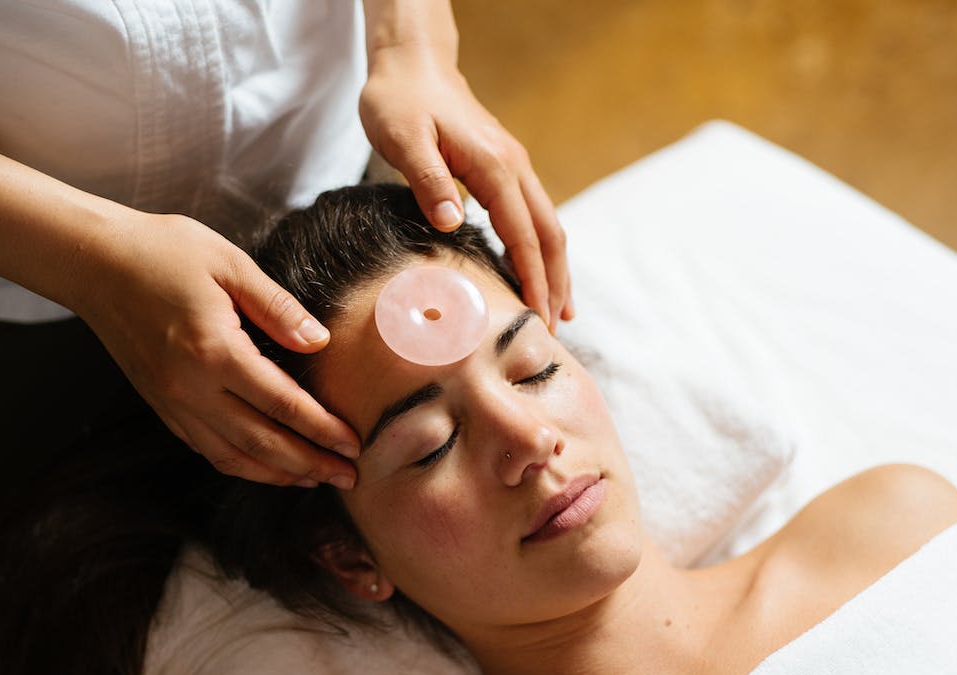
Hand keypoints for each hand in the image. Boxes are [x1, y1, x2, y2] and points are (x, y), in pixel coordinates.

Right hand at [73, 210, 359, 487]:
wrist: (92, 262)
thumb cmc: (164, 251)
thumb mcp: (230, 264)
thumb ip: (278, 307)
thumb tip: (320, 342)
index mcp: (214, 351)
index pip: (282, 404)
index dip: (323, 429)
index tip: (356, 445)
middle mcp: (190, 388)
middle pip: (262, 443)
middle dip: (311, 465)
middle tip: (350, 477)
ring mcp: (171, 402)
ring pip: (232, 456)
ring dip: (277, 474)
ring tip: (315, 480)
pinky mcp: (159, 405)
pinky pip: (205, 448)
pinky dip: (241, 464)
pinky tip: (267, 465)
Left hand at [359, 50, 571, 329]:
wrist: (412, 63)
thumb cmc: (399, 100)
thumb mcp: (403, 139)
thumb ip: (428, 182)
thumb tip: (453, 225)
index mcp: (494, 166)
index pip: (523, 234)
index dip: (532, 279)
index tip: (537, 318)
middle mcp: (514, 167)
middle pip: (549, 234)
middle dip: (555, 283)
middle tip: (554, 329)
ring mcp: (513, 166)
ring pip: (546, 225)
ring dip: (555, 269)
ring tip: (557, 311)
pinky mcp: (503, 168)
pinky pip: (533, 215)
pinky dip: (540, 249)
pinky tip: (535, 271)